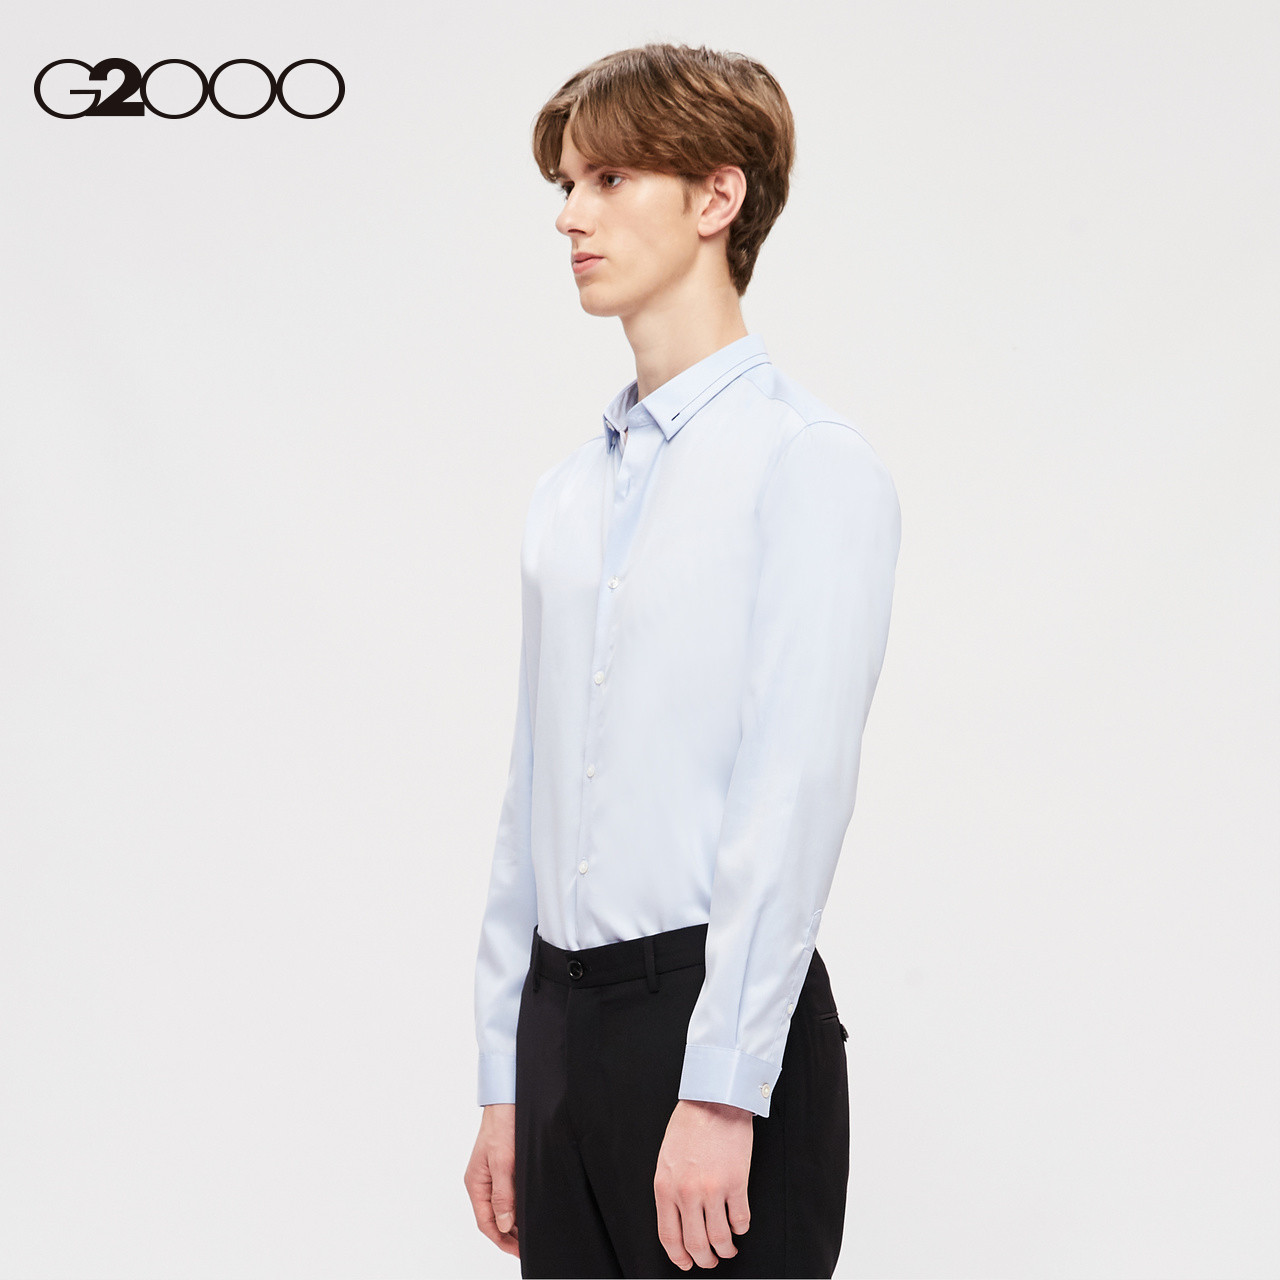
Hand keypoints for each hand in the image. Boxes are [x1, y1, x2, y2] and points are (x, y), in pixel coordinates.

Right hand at [463, 1103, 518, 1257]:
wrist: (508, 1100)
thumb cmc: (502, 1125)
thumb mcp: (503, 1161)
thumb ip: (503, 1194)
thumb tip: (505, 1224)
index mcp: (476, 1183)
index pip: (486, 1222)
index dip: (502, 1240)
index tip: (519, 1251)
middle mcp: (482, 1182)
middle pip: (492, 1218)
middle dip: (508, 1235)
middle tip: (527, 1246)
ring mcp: (491, 1175)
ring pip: (500, 1207)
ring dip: (513, 1222)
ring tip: (531, 1232)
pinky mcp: (502, 1167)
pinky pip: (507, 1194)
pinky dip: (516, 1206)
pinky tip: (528, 1209)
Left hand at [654, 1099, 752, 1269]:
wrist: (714, 1101)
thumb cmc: (689, 1124)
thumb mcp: (666, 1159)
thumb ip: (670, 1189)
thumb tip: (678, 1219)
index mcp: (665, 1187)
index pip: (668, 1236)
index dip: (679, 1256)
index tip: (686, 1263)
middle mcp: (687, 1193)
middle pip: (695, 1244)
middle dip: (704, 1259)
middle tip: (710, 1260)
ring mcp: (712, 1189)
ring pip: (719, 1239)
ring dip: (726, 1249)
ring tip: (728, 1248)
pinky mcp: (736, 1183)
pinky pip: (740, 1220)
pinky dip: (741, 1229)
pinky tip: (739, 1225)